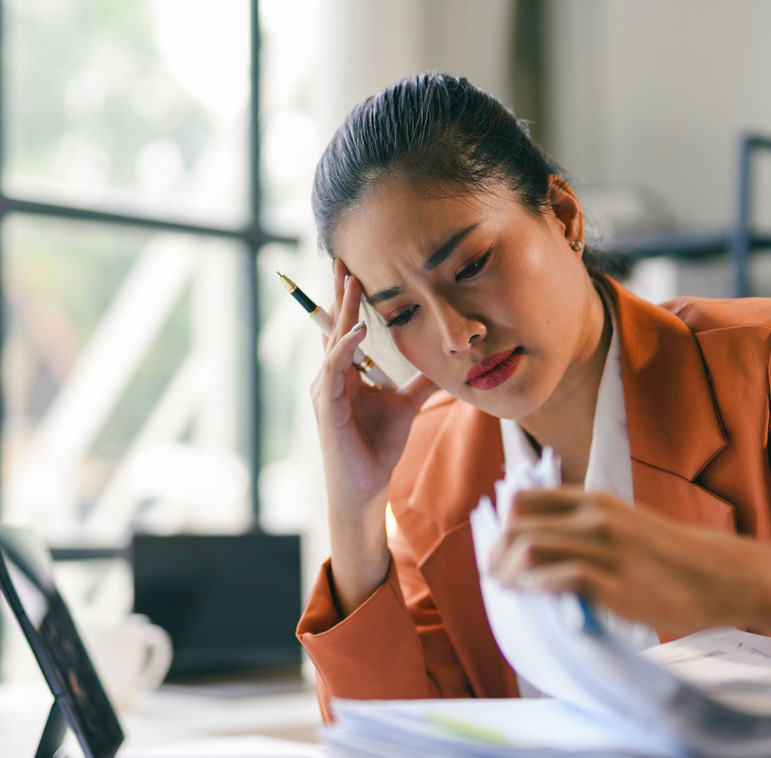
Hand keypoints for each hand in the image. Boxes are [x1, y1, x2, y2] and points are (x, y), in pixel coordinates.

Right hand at [311, 259, 437, 613]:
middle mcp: (330, 377)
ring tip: (351, 282)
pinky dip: (344, 349)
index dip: (350, 300)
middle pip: (334, 325)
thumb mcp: (406, 405)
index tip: (354, 268)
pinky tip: (358, 332)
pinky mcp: (326, 406)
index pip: (346, 328)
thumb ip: (420, 382)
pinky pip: (333, 370)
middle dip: (339, 292)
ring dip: (342, 311)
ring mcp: (325, 390)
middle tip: (342, 257)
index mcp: (346, 373)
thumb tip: (445, 361)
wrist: (366, 487)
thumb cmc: (378, 447)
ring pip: (332, 341)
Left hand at [488, 488, 770, 639]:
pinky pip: (564, 577)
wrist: (720, 576)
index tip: (499, 547)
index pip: (525, 499)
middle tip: (495, 575)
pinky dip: (540, 586)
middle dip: (498, 552)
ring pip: (534, 548)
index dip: (502, 524)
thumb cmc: (665, 556)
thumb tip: (534, 542)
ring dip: (511, 570)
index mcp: (594, 501)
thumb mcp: (623, 524)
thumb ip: (583, 526)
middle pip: (520, 525)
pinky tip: (536, 596)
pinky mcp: (617, 583)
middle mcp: (597, 519)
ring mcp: (607, 549)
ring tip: (509, 588)